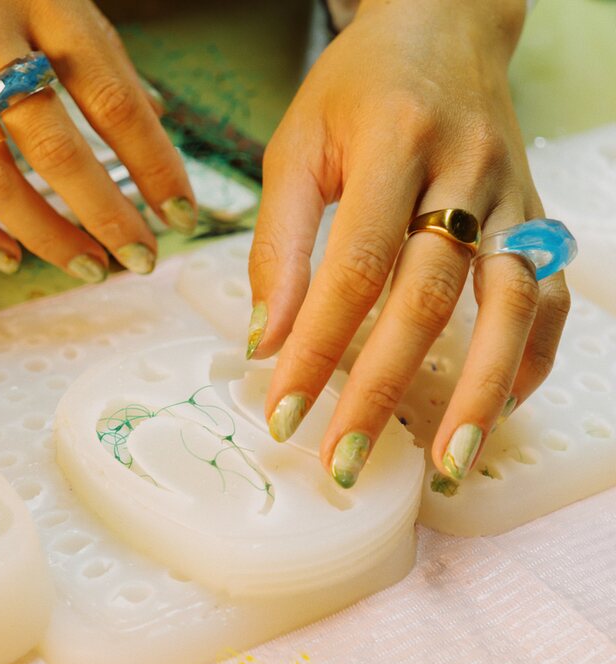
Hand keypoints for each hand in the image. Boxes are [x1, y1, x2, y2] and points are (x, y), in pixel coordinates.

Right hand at [0, 0, 196, 278]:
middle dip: (106, 214)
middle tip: (139, 259)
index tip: (181, 212)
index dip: (153, 163)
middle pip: (56, 148)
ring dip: (45, 234)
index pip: (114, 96)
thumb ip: (90, 41)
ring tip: (84, 266)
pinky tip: (5, 255)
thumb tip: (151, 108)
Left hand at [247, 0, 565, 487]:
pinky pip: (549, 296)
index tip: (282, 414)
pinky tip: (493, 410)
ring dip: (478, 392)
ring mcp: (513, 194)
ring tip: (446, 466)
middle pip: (429, 298)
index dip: (317, 349)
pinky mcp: (537, 213)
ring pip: (509, 304)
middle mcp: (467, 171)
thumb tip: (266, 342)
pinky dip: (527, 359)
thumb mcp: (295, 148)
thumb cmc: (357, 89)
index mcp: (395, 145)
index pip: (354, 268)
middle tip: (344, 461)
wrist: (444, 23)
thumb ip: (279, 245)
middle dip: (383, 390)